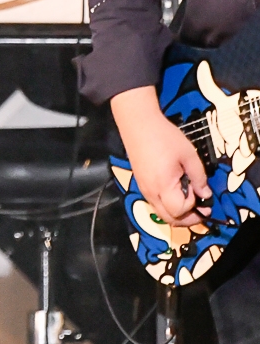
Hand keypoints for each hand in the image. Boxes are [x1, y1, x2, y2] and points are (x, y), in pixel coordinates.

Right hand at [111, 87, 210, 225]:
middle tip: (201, 208)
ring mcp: (144, 189)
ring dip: (177, 212)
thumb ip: (199, 178)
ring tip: (190, 197)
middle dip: (187, 218)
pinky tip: (176, 189)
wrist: (137, 123)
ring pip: (162, 213)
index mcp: (163, 185)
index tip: (204, 195)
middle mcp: (150, 192)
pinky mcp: (141, 183)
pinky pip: (156, 203)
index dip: (195, 207)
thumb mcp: (189, 155)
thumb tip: (206, 195)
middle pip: (169, 219)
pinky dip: (168, 204)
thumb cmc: (164, 137)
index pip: (180, 210)